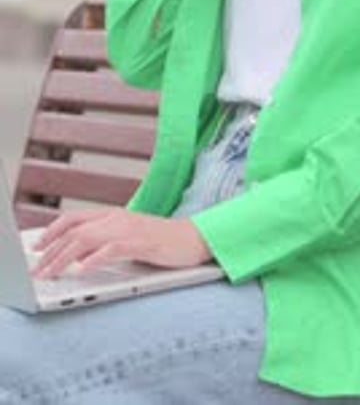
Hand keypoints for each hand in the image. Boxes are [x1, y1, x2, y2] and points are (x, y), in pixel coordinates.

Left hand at [32, 208, 212, 278]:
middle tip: (38, 270)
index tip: (36, 248)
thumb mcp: (127, 238)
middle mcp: (117, 218)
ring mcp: (129, 229)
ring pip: (87, 239)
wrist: (194, 239)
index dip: (51, 232)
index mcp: (113, 215)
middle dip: (51, 251)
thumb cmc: (161, 242)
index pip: (73, 218)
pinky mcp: (142, 243)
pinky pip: (112, 249)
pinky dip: (93, 259)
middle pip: (74, 231)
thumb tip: (75, 257)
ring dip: (64, 257)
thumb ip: (104, 242)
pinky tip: (81, 270)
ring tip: (51, 273)